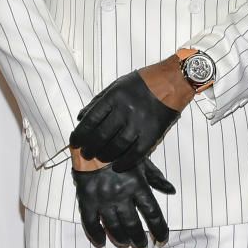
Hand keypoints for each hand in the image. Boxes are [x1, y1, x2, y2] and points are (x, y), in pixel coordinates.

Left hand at [70, 59, 192, 171]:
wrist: (172, 82)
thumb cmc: (143, 83)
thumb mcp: (117, 85)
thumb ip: (98, 101)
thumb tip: (81, 117)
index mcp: (114, 97)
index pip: (90, 120)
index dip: (80, 134)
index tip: (75, 141)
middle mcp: (125, 110)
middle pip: (101, 136)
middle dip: (90, 148)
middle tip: (87, 153)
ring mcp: (139, 123)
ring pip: (116, 147)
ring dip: (105, 155)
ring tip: (101, 157)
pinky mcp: (152, 134)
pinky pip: (135, 153)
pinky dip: (124, 162)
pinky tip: (118, 165)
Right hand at [72, 157, 175, 247]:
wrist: (93, 143)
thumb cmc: (120, 153)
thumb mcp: (141, 162)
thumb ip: (156, 178)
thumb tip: (171, 190)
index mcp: (137, 185)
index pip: (152, 213)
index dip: (159, 228)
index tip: (163, 239)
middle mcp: (121, 194)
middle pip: (133, 224)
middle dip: (139, 238)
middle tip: (142, 246)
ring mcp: (102, 198)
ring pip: (113, 226)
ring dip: (121, 238)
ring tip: (126, 243)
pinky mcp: (86, 199)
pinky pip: (90, 223)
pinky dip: (95, 234)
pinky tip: (101, 241)